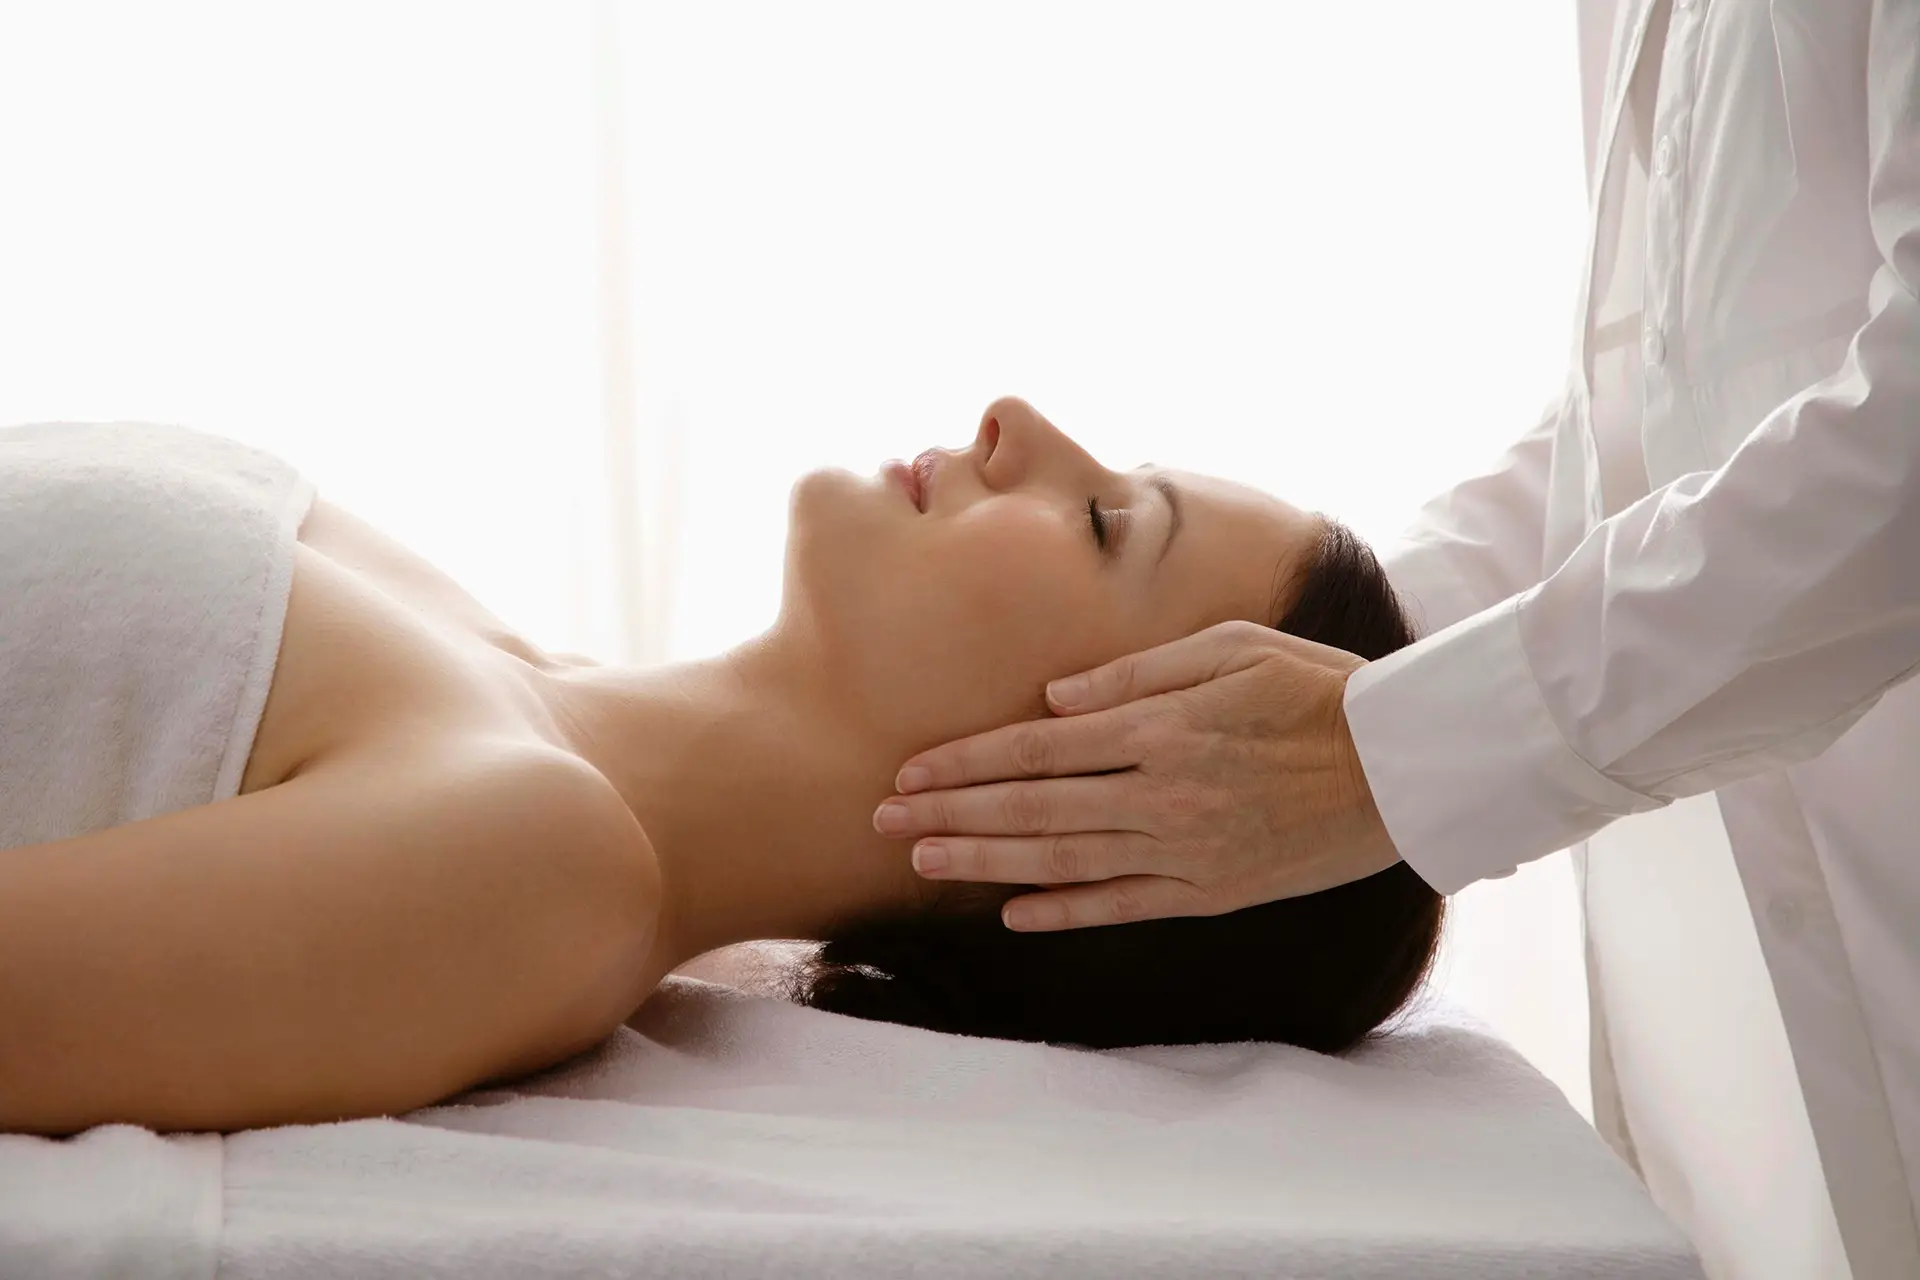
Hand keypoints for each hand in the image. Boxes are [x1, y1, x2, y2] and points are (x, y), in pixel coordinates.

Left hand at [872, 621, 1403, 930]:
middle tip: (880, 820)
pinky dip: (1064, 911)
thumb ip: (1133, 670)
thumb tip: (1051, 698)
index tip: (908, 769)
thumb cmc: (1315, 688)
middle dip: (949, 814)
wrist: (1403, 764)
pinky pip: (1123, 904)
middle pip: (1031, 809)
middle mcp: (1161, 792)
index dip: (964, 762)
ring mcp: (1185, 849)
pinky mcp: (1212, 890)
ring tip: (922, 861)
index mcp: (1160, 725)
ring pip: (1063, 861)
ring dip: (984, 864)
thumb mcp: (1228, 647)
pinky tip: (1011, 914)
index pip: (1036, 749)